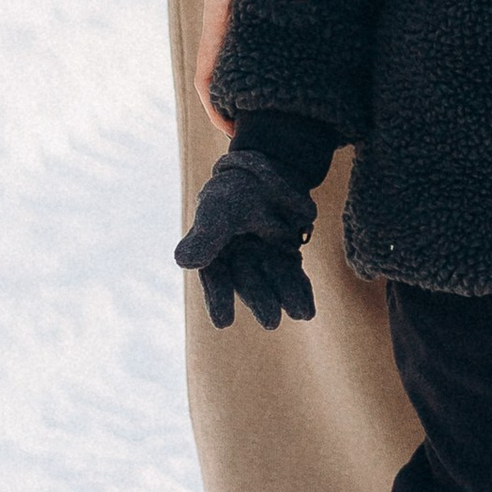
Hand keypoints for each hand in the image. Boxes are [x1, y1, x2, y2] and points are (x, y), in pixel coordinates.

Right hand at [175, 150, 317, 332]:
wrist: (267, 168)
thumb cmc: (235, 189)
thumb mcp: (219, 209)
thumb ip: (206, 235)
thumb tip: (183, 261)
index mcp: (212, 249)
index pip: (215, 277)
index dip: (219, 298)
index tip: (224, 322)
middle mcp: (236, 258)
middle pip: (248, 282)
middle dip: (261, 301)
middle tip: (272, 322)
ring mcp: (261, 257)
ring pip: (273, 280)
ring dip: (287, 297)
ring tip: (302, 313)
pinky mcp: (285, 253)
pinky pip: (293, 273)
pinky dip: (301, 289)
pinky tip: (308, 307)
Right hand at [194, 0, 317, 128]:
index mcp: (217, 12)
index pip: (206, 72)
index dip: (215, 106)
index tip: (234, 133)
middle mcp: (226, 14)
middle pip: (229, 70)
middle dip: (244, 100)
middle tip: (273, 128)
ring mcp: (240, 4)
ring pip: (247, 51)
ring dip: (262, 74)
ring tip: (294, 100)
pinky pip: (265, 28)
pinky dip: (278, 44)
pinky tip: (307, 50)